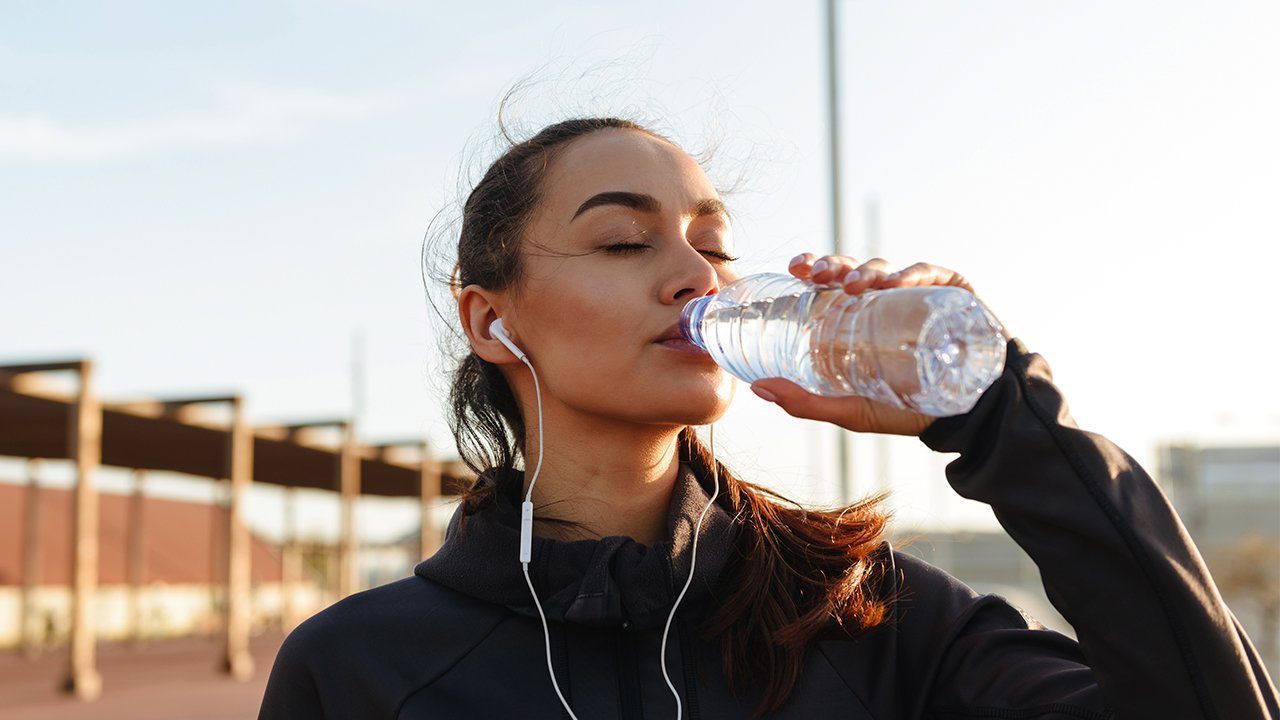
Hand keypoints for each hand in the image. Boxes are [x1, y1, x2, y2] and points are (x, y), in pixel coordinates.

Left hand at [747, 254, 987, 436]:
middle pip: (853, 271)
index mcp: (858, 317)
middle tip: (817, 274)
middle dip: (834, 264)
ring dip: (867, 270)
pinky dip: (911, 274)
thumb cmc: (908, 410)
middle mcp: (884, 300)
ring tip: (854, 285)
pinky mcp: (952, 291)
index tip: (795, 269)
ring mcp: (917, 293)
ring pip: (886, 269)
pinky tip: (895, 284)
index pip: (830, 284)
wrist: (969, 416)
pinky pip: (929, 274)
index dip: (812, 268)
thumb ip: (806, 402)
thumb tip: (758, 388)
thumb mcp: (851, 409)